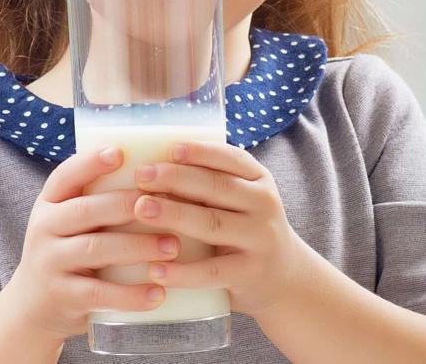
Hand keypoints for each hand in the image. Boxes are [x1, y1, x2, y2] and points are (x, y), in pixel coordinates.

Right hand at [0, 145, 179, 340]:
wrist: (35, 309)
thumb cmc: (69, 254)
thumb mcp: (69, 224)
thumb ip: (98, 202)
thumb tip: (157, 173)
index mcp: (49, 204)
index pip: (66, 176)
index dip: (90, 163)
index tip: (120, 153)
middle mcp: (44, 229)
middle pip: (86, 210)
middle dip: (128, 205)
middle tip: (169, 204)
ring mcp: (50, 263)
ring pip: (95, 249)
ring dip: (138, 247)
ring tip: (173, 247)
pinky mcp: (63, 297)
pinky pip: (100, 293)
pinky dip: (130, 295)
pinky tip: (159, 293)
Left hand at [130, 141, 323, 314]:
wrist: (284, 276)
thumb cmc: (246, 230)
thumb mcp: (242, 200)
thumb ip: (212, 185)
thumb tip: (154, 167)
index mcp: (259, 180)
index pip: (231, 158)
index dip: (200, 152)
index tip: (169, 149)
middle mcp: (263, 205)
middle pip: (217, 187)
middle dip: (177, 178)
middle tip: (142, 175)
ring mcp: (259, 239)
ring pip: (212, 224)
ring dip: (174, 215)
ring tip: (142, 209)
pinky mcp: (249, 273)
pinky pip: (211, 271)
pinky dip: (183, 272)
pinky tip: (155, 269)